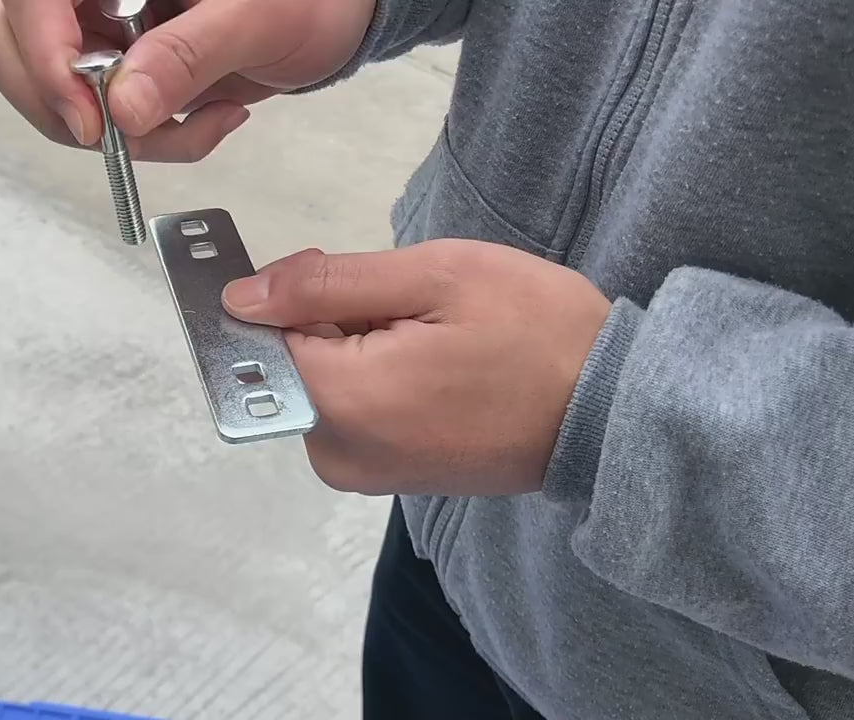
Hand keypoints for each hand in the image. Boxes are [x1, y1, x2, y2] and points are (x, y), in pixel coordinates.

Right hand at [0, 0, 375, 160]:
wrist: (333, 15)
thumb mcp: (257, 18)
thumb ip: (188, 55)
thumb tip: (122, 108)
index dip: (41, 55)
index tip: (91, 118)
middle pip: (4, 38)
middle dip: (66, 102)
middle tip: (131, 131)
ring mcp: (90, 21)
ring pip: (44, 89)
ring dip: (114, 132)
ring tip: (198, 122)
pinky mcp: (108, 62)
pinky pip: (91, 116)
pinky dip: (142, 139)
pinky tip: (204, 118)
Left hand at [223, 241, 612, 495]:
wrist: (613, 412)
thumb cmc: (534, 331)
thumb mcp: (435, 277)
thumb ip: (325, 284)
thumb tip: (239, 296)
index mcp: (339, 402)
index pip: (262, 336)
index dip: (296, 295)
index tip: (349, 278)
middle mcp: (334, 452)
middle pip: (293, 361)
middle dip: (336, 320)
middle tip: (416, 307)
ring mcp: (361, 474)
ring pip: (323, 384)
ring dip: (359, 348)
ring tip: (435, 337)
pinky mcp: (388, 478)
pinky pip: (353, 412)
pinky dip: (377, 377)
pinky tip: (435, 365)